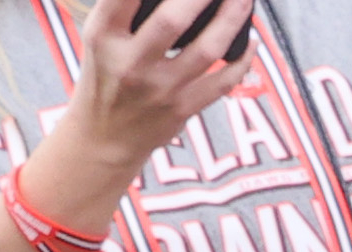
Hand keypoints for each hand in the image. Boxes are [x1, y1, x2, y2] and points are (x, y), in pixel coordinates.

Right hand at [64, 0, 251, 167]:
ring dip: (232, 18)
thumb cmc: (106, 74)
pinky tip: (251, 39)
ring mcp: (160, 89)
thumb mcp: (100, 35)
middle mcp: (131, 62)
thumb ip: (126, 8)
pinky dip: (242, 59)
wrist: (104, 138)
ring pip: (208, 48)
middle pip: (173, 20)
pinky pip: (223, 81)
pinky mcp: (183, 109)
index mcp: (104, 35)